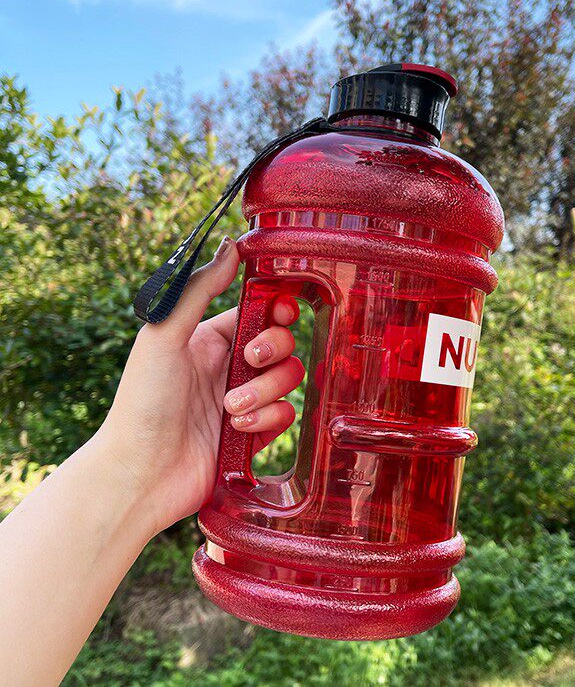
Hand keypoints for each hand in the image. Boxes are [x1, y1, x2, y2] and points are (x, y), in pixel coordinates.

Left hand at [95, 236, 303, 534]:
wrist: (142, 473)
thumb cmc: (143, 401)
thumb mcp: (164, 335)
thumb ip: (198, 289)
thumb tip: (231, 245)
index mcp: (210, 338)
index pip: (259, 311)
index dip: (277, 308)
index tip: (279, 311)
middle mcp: (231, 366)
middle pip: (283, 341)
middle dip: (273, 348)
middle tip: (249, 360)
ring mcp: (246, 399)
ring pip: (288, 378)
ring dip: (265, 390)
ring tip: (230, 407)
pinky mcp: (255, 432)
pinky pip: (286, 415)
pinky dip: (267, 418)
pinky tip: (238, 428)